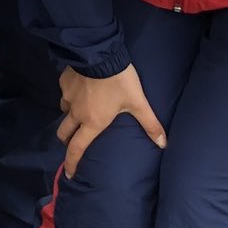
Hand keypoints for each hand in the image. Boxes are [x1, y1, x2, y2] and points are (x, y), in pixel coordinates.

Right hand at [57, 64, 166, 178]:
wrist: (99, 54)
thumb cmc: (119, 82)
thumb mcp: (138, 103)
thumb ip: (150, 124)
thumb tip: (164, 144)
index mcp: (93, 122)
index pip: (77, 148)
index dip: (72, 163)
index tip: (69, 174)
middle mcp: (76, 113)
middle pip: (64, 133)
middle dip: (67, 141)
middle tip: (72, 143)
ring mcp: (67, 96)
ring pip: (64, 111)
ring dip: (70, 115)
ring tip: (79, 111)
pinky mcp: (63, 82)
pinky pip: (65, 93)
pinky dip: (71, 96)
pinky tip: (80, 88)